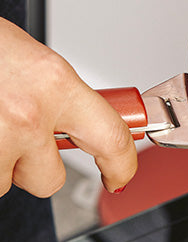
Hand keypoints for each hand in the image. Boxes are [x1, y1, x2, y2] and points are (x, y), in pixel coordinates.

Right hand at [0, 19, 137, 197]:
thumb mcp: (27, 59)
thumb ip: (56, 97)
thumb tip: (76, 128)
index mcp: (54, 82)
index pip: (112, 137)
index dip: (122, 164)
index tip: (119, 175)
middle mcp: (25, 115)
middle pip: (49, 180)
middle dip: (32, 167)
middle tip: (10, 135)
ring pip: (1, 182)